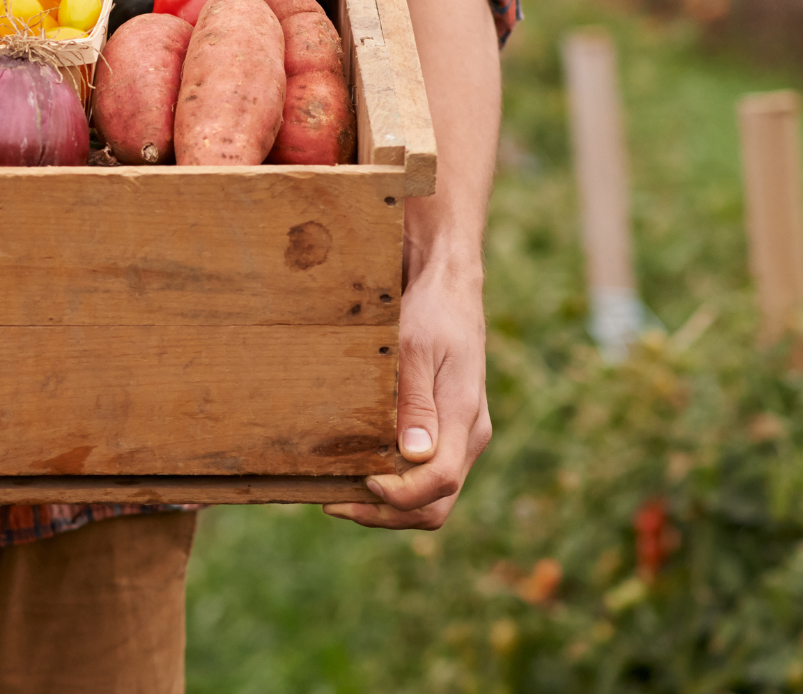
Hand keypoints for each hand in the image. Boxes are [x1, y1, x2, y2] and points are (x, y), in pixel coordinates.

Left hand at [324, 262, 491, 529]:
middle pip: (435, 504)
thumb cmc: (431, 313)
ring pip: (432, 496)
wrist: (448, 288)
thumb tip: (414, 456)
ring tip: (338, 493)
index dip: (398, 496)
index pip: (438, 483)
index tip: (360, 482)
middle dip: (386, 514)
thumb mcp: (416, 350)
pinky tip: (357, 471)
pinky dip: (394, 484)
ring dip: (388, 506)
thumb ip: (415, 404)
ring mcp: (460, 435)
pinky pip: (425, 474)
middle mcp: (468, 436)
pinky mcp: (447, 429)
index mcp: (463, 419)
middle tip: (334, 503)